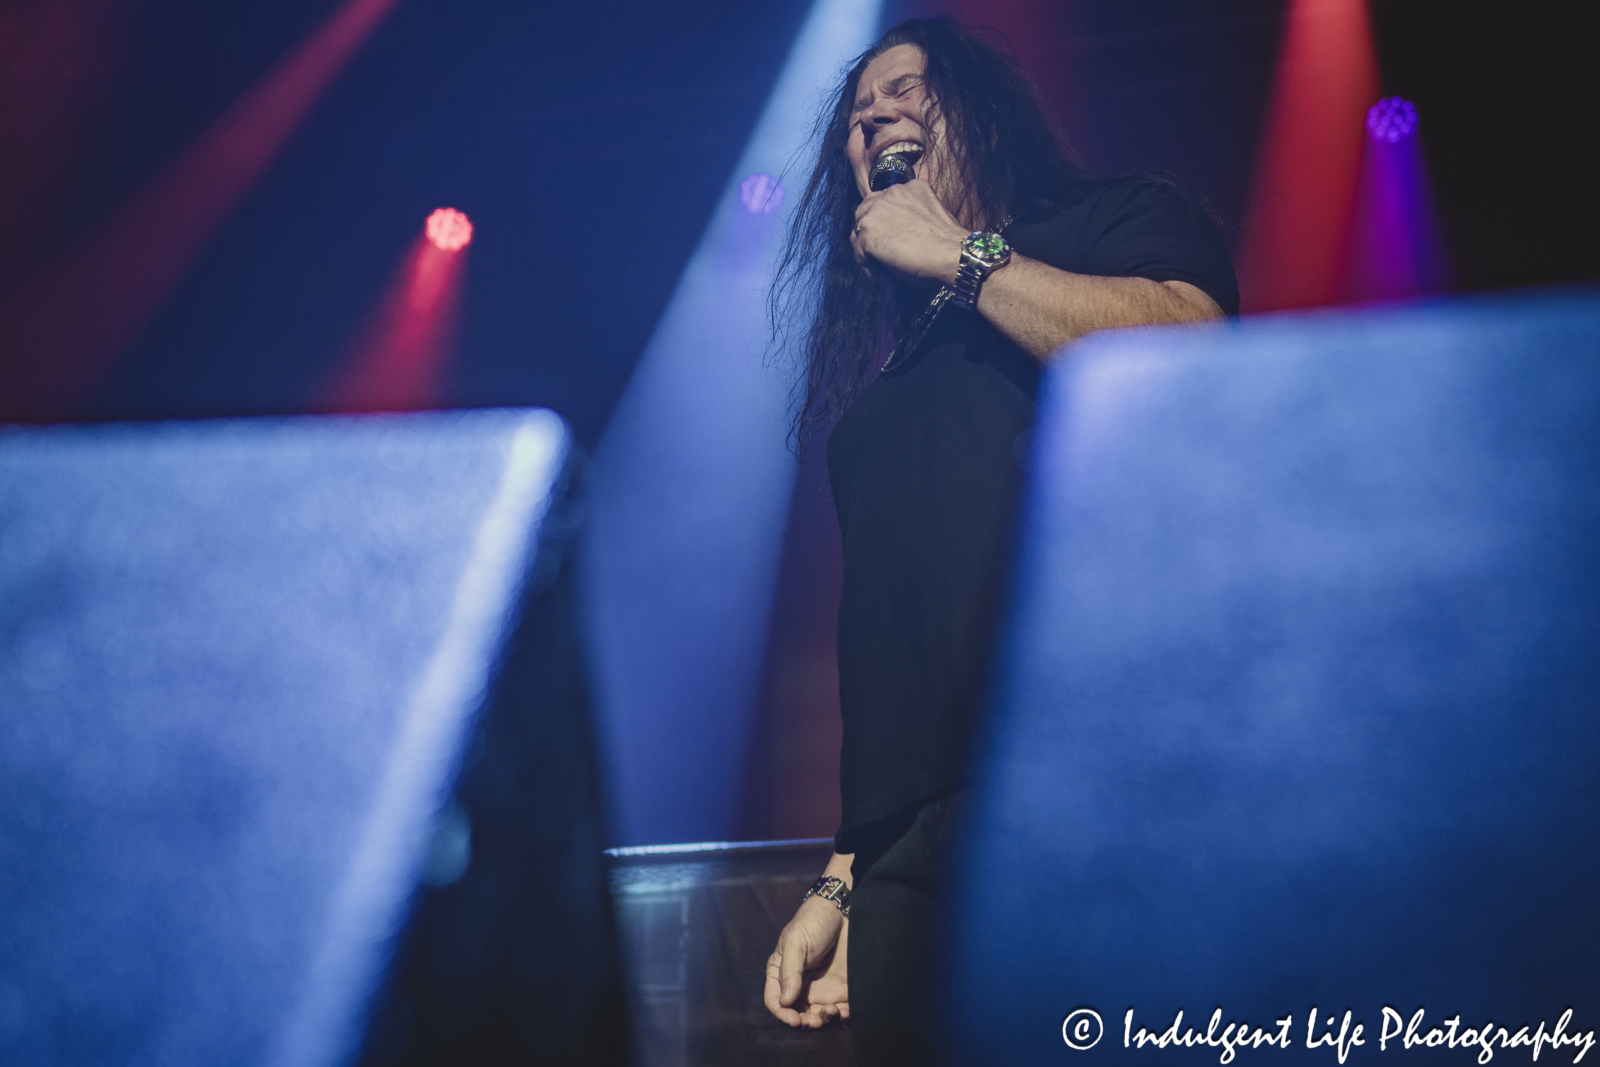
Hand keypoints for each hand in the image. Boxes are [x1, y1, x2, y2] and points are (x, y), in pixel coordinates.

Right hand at [764, 898, 848, 1027]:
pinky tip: (847, 1013)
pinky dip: (843, 1019)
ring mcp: (821, 990)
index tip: (795, 1020)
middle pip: (798, 1016)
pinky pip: (840, 1012)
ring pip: (819, 1018)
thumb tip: (785, 1002)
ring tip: (834, 1012)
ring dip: (825, 1022)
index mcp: (781, 975)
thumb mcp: (796, 942)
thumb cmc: (813, 921)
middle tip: (816, 1020)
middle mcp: (799, 987)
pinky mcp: (841, 990)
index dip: (783, 1015)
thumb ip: (789, 971)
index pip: (775, 1002)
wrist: (843, 911)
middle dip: (806, 1024)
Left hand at [850, 177, 968, 288]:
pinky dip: (872, 270)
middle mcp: (889, 193)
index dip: (883, 222)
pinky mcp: (868, 234)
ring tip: (889, 270)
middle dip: (871, 235)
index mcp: (908, 187)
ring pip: (858, 235)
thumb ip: (911, 214)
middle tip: (885, 256)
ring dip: (870, 254)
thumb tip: (897, 231)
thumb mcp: (932, 214)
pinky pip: (860, 255)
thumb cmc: (949, 243)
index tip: (892, 239)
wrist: (953, 256)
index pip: (881, 201)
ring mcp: (876, 213)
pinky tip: (890, 278)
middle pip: (864, 214)